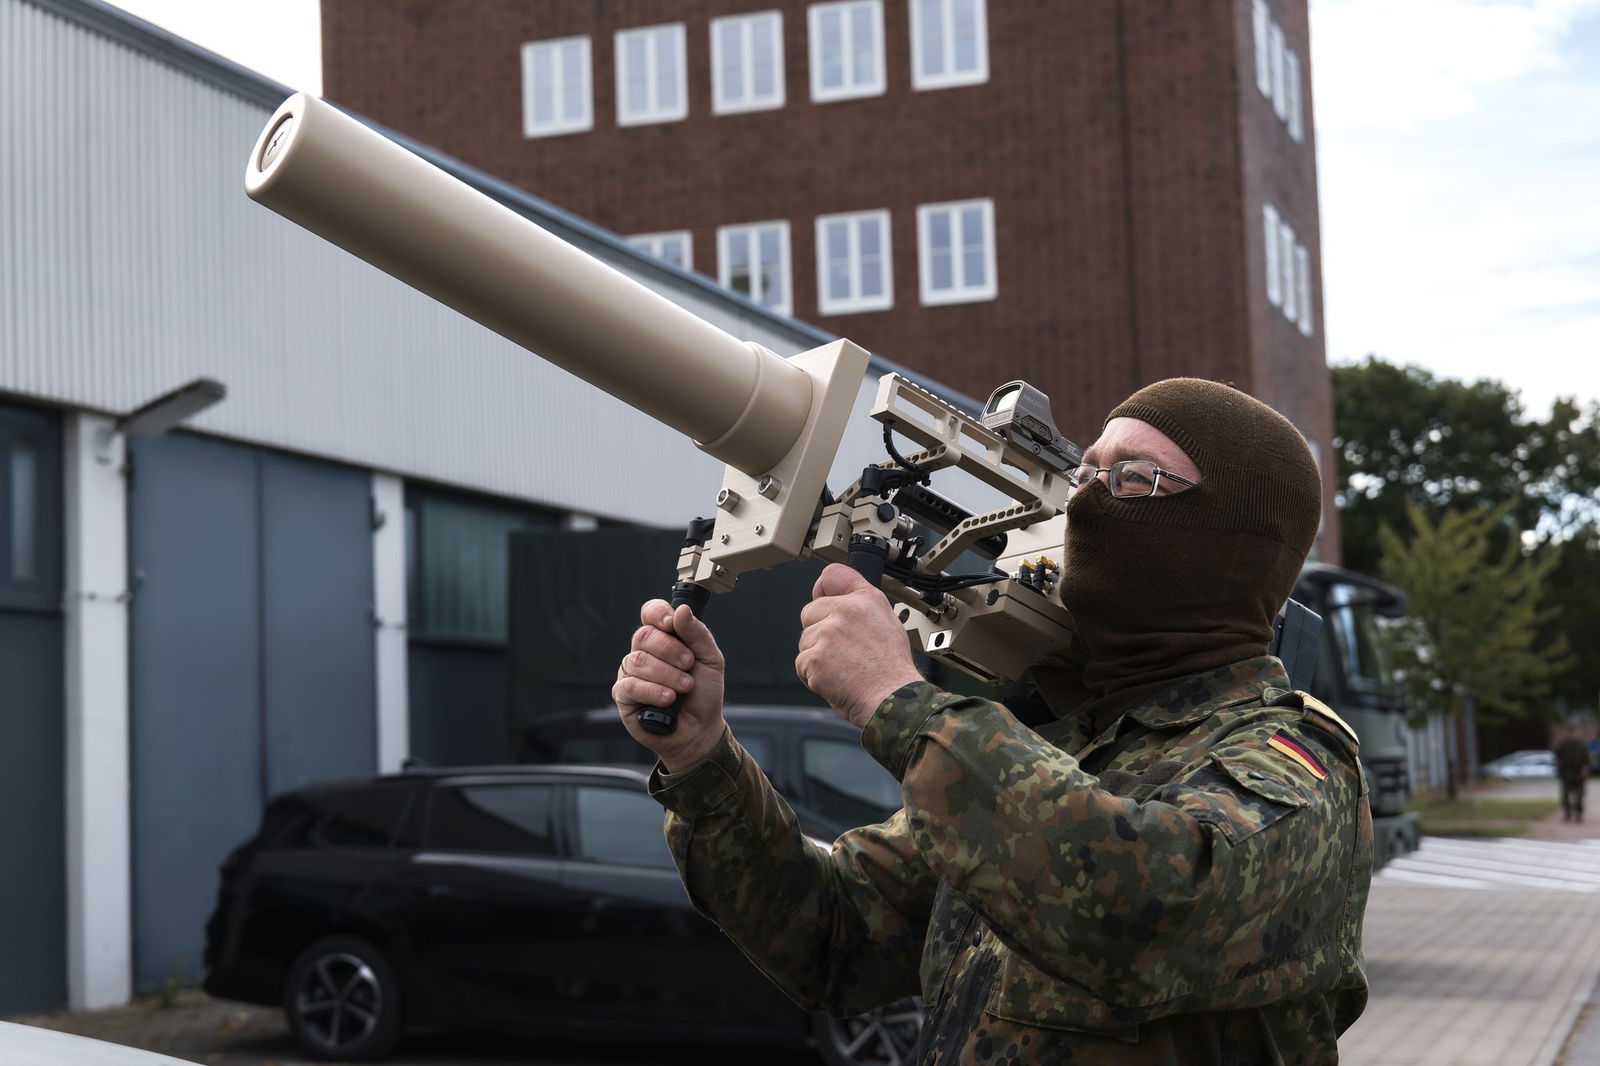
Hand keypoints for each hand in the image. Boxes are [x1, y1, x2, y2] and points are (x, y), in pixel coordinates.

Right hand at [613, 600, 727, 772]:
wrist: (700, 730)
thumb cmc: (703, 694)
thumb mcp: (710, 660)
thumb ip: (697, 634)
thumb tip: (681, 610)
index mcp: (664, 638)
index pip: (650, 613)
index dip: (658, 614)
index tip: (671, 624)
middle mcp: (644, 652)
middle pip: (644, 635)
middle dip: (671, 650)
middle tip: (689, 666)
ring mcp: (631, 673)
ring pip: (638, 660)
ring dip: (667, 674)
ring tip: (684, 687)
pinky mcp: (623, 696)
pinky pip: (630, 685)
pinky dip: (653, 691)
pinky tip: (667, 699)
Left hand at [796, 564, 923, 727]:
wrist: (892, 699)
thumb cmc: (891, 670)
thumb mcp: (888, 623)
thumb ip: (862, 607)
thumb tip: (838, 601)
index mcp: (866, 599)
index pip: (832, 575)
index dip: (823, 589)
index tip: (822, 597)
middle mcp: (846, 610)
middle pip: (809, 613)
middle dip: (819, 632)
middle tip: (843, 652)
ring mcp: (828, 633)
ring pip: (805, 641)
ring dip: (816, 657)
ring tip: (843, 668)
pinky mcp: (815, 656)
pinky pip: (802, 664)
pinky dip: (813, 676)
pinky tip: (835, 680)